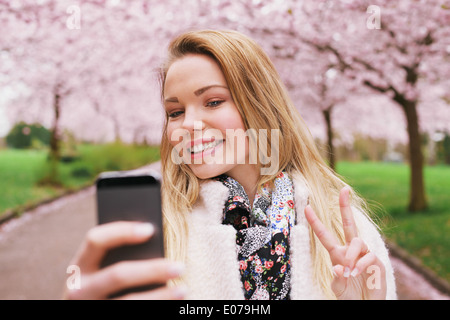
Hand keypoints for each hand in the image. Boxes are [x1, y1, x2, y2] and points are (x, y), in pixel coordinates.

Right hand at [64, 221, 185, 299]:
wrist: (89, 311)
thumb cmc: (104, 287)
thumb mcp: (100, 271)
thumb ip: (118, 257)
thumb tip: (155, 242)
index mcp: (79, 267)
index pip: (96, 240)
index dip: (122, 231)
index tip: (151, 229)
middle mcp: (79, 289)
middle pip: (119, 275)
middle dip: (152, 269)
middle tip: (180, 267)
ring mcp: (92, 308)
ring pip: (130, 301)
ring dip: (160, 296)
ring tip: (183, 289)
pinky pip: (134, 315)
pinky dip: (156, 308)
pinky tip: (174, 305)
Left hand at [304, 187, 385, 299]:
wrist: (366, 305)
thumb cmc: (350, 296)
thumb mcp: (338, 287)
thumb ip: (337, 278)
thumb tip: (338, 266)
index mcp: (337, 254)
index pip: (324, 235)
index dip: (315, 221)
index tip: (306, 207)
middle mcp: (351, 250)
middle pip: (349, 224)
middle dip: (345, 206)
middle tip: (344, 189)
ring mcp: (364, 254)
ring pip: (357, 241)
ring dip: (351, 255)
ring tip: (349, 271)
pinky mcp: (376, 262)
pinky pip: (368, 256)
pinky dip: (360, 264)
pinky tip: (356, 273)